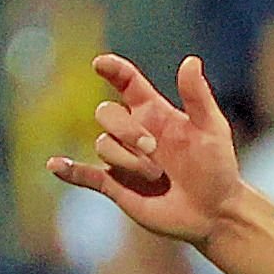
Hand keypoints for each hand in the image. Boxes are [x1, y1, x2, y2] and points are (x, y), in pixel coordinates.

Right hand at [47, 53, 242, 245]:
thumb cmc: (218, 168)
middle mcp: (132, 132)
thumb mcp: (212, 129)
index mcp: (153, 112)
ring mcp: (122, 159)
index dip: (112, 69)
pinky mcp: (116, 186)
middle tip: (154, 149)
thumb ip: (197, 97)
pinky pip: (85, 175)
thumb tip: (191, 60)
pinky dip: (69, 170)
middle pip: (106, 113)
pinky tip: (55, 165)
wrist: (216, 212)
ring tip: (158, 176)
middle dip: (126, 129)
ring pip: (104, 145)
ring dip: (129, 160)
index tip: (102, 65)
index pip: (124, 82)